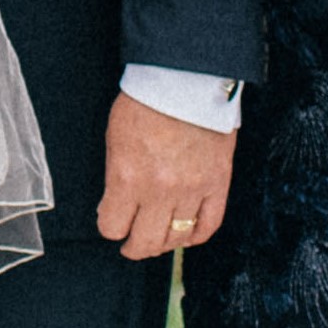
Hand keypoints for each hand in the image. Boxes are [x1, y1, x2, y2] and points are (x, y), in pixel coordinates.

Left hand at [98, 93, 233, 257]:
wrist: (186, 80)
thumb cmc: (146, 103)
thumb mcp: (115, 140)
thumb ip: (116, 178)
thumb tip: (116, 207)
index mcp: (127, 177)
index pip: (113, 227)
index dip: (109, 227)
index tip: (111, 222)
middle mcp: (160, 190)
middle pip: (146, 242)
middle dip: (134, 247)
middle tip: (132, 244)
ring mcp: (192, 189)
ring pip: (177, 237)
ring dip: (164, 243)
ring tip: (158, 238)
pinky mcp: (218, 183)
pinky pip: (209, 225)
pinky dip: (196, 235)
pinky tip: (186, 233)